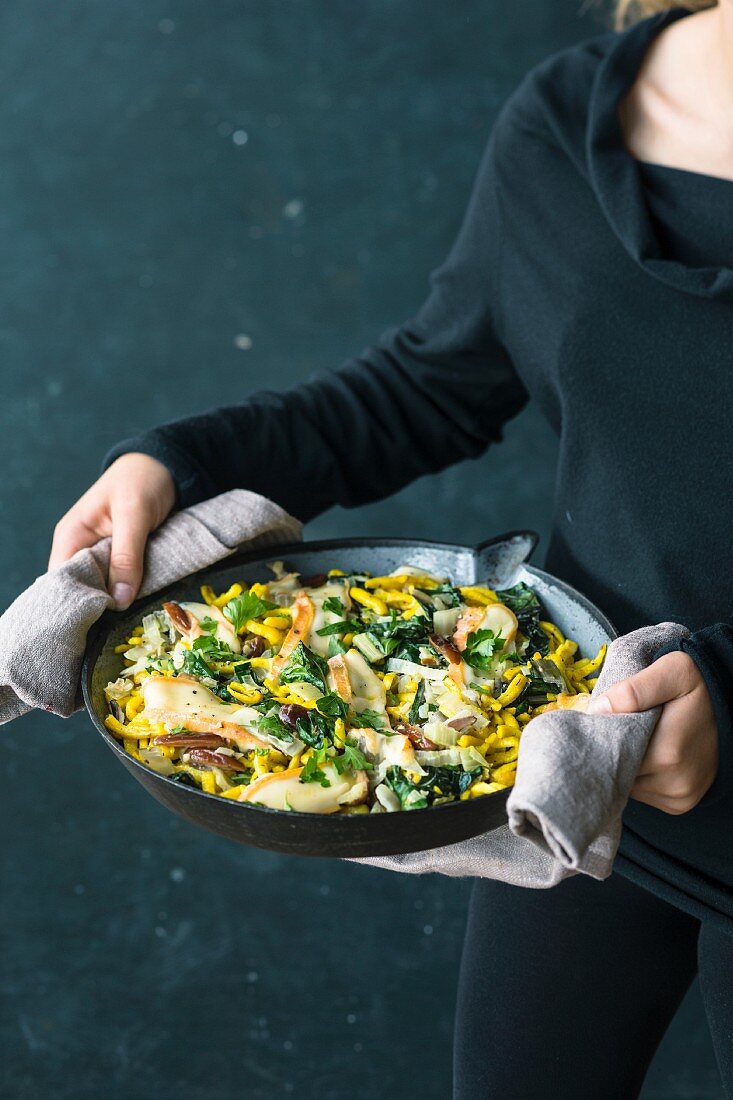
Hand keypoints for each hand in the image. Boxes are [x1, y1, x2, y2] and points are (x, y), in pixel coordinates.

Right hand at [49, 453, 175, 608]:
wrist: (164, 466)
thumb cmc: (142, 481)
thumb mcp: (134, 515)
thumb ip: (126, 556)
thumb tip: (119, 601)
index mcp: (71, 536)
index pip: (62, 581)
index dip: (78, 602)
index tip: (101, 618)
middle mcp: (81, 548)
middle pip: (82, 589)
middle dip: (100, 605)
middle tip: (122, 619)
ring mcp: (101, 554)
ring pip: (103, 587)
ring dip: (118, 597)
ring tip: (132, 613)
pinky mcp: (120, 557)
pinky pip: (120, 580)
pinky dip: (130, 588)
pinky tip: (141, 599)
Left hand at [587, 651, 717, 813]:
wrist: (731, 709)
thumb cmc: (698, 687)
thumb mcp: (672, 672)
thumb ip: (633, 690)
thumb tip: (598, 711)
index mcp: (666, 755)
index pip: (611, 754)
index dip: (603, 736)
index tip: (607, 718)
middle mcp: (674, 784)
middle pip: (619, 772)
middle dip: (613, 751)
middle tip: (622, 726)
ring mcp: (677, 798)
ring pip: (627, 785)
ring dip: (626, 764)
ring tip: (640, 739)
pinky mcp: (678, 805)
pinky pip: (642, 793)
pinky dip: (639, 776)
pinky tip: (650, 755)